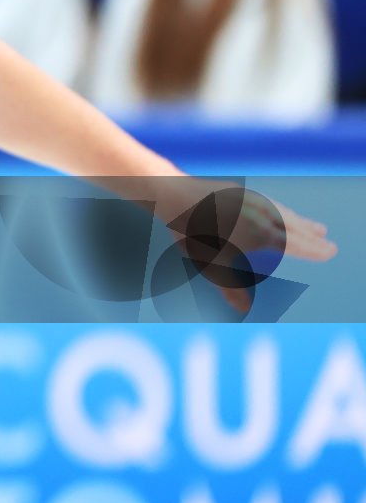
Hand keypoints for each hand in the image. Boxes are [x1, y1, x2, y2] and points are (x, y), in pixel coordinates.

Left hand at [137, 178, 336, 315]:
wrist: (174, 195)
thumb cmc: (192, 233)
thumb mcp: (210, 265)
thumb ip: (230, 288)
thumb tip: (242, 310)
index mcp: (260, 233)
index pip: (295, 244)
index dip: (313, 250)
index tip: (329, 252)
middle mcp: (262, 214)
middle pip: (294, 226)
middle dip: (312, 236)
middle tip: (328, 241)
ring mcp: (252, 200)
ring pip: (284, 212)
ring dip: (301, 221)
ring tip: (315, 227)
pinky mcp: (241, 192)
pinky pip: (271, 203)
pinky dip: (283, 210)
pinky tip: (281, 213)